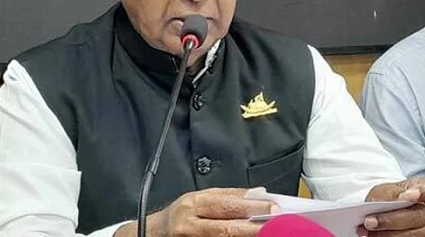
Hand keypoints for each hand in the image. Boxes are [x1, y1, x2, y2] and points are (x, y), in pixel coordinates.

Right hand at [114, 187, 275, 236]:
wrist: (148, 235)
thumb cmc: (178, 217)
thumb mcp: (198, 199)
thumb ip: (226, 196)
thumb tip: (258, 193)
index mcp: (193, 203)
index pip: (227, 203)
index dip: (252, 205)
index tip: (273, 206)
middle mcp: (189, 222)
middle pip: (226, 226)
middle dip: (253, 225)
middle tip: (276, 222)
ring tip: (266, 234)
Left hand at [358, 177, 424, 236]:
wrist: (385, 210)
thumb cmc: (389, 197)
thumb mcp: (386, 189)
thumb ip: (389, 194)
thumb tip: (385, 203)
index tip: (406, 196)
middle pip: (420, 216)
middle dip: (392, 220)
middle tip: (370, 221)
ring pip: (415, 234)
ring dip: (389, 234)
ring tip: (368, 231)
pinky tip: (375, 236)